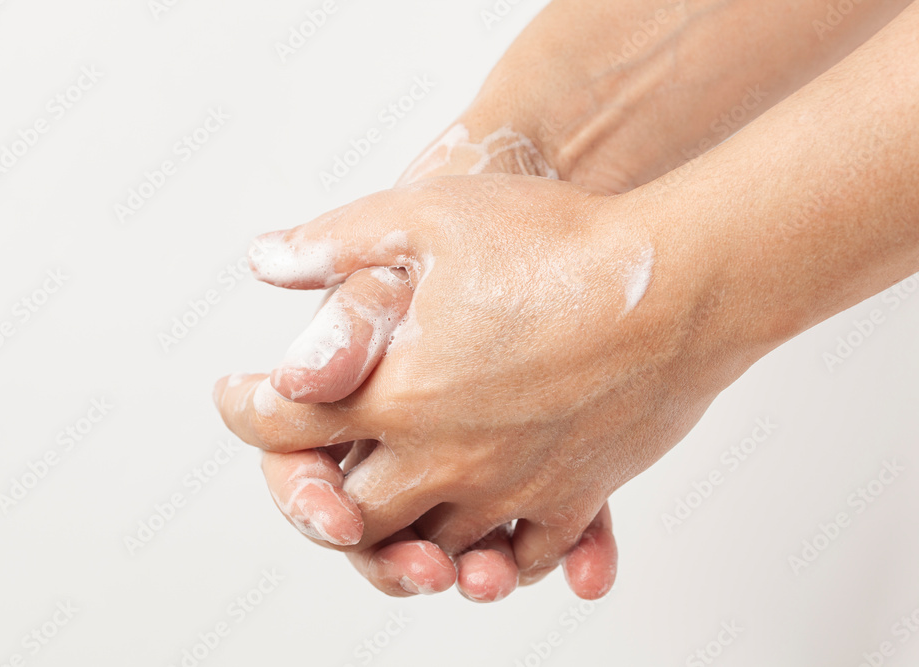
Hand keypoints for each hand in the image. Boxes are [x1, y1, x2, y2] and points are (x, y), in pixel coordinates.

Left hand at [216, 174, 742, 587]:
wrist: (680, 283)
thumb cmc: (560, 241)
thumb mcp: (431, 216)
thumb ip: (337, 243)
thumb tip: (265, 260)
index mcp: (396, 395)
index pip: (286, 424)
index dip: (243, 408)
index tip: (237, 394)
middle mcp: (445, 458)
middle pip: (351, 513)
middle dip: (319, 492)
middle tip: (319, 464)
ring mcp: (512, 487)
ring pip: (431, 548)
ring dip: (401, 536)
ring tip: (397, 506)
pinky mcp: (572, 497)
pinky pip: (519, 554)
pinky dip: (491, 554)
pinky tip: (487, 533)